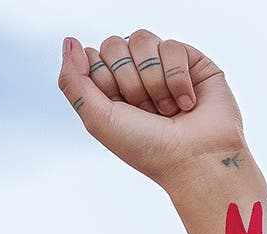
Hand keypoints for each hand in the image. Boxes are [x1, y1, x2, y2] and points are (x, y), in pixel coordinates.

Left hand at [57, 30, 243, 187]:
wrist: (196, 161)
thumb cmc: (150, 150)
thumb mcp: (98, 119)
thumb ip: (72, 81)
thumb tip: (70, 41)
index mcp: (113, 89)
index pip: (93, 56)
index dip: (104, 80)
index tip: (121, 109)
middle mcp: (137, 75)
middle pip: (114, 45)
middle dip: (129, 82)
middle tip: (146, 112)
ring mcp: (164, 67)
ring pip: (141, 40)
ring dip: (153, 81)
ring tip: (168, 109)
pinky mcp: (192, 62)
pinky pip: (171, 46)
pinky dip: (177, 79)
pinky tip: (187, 102)